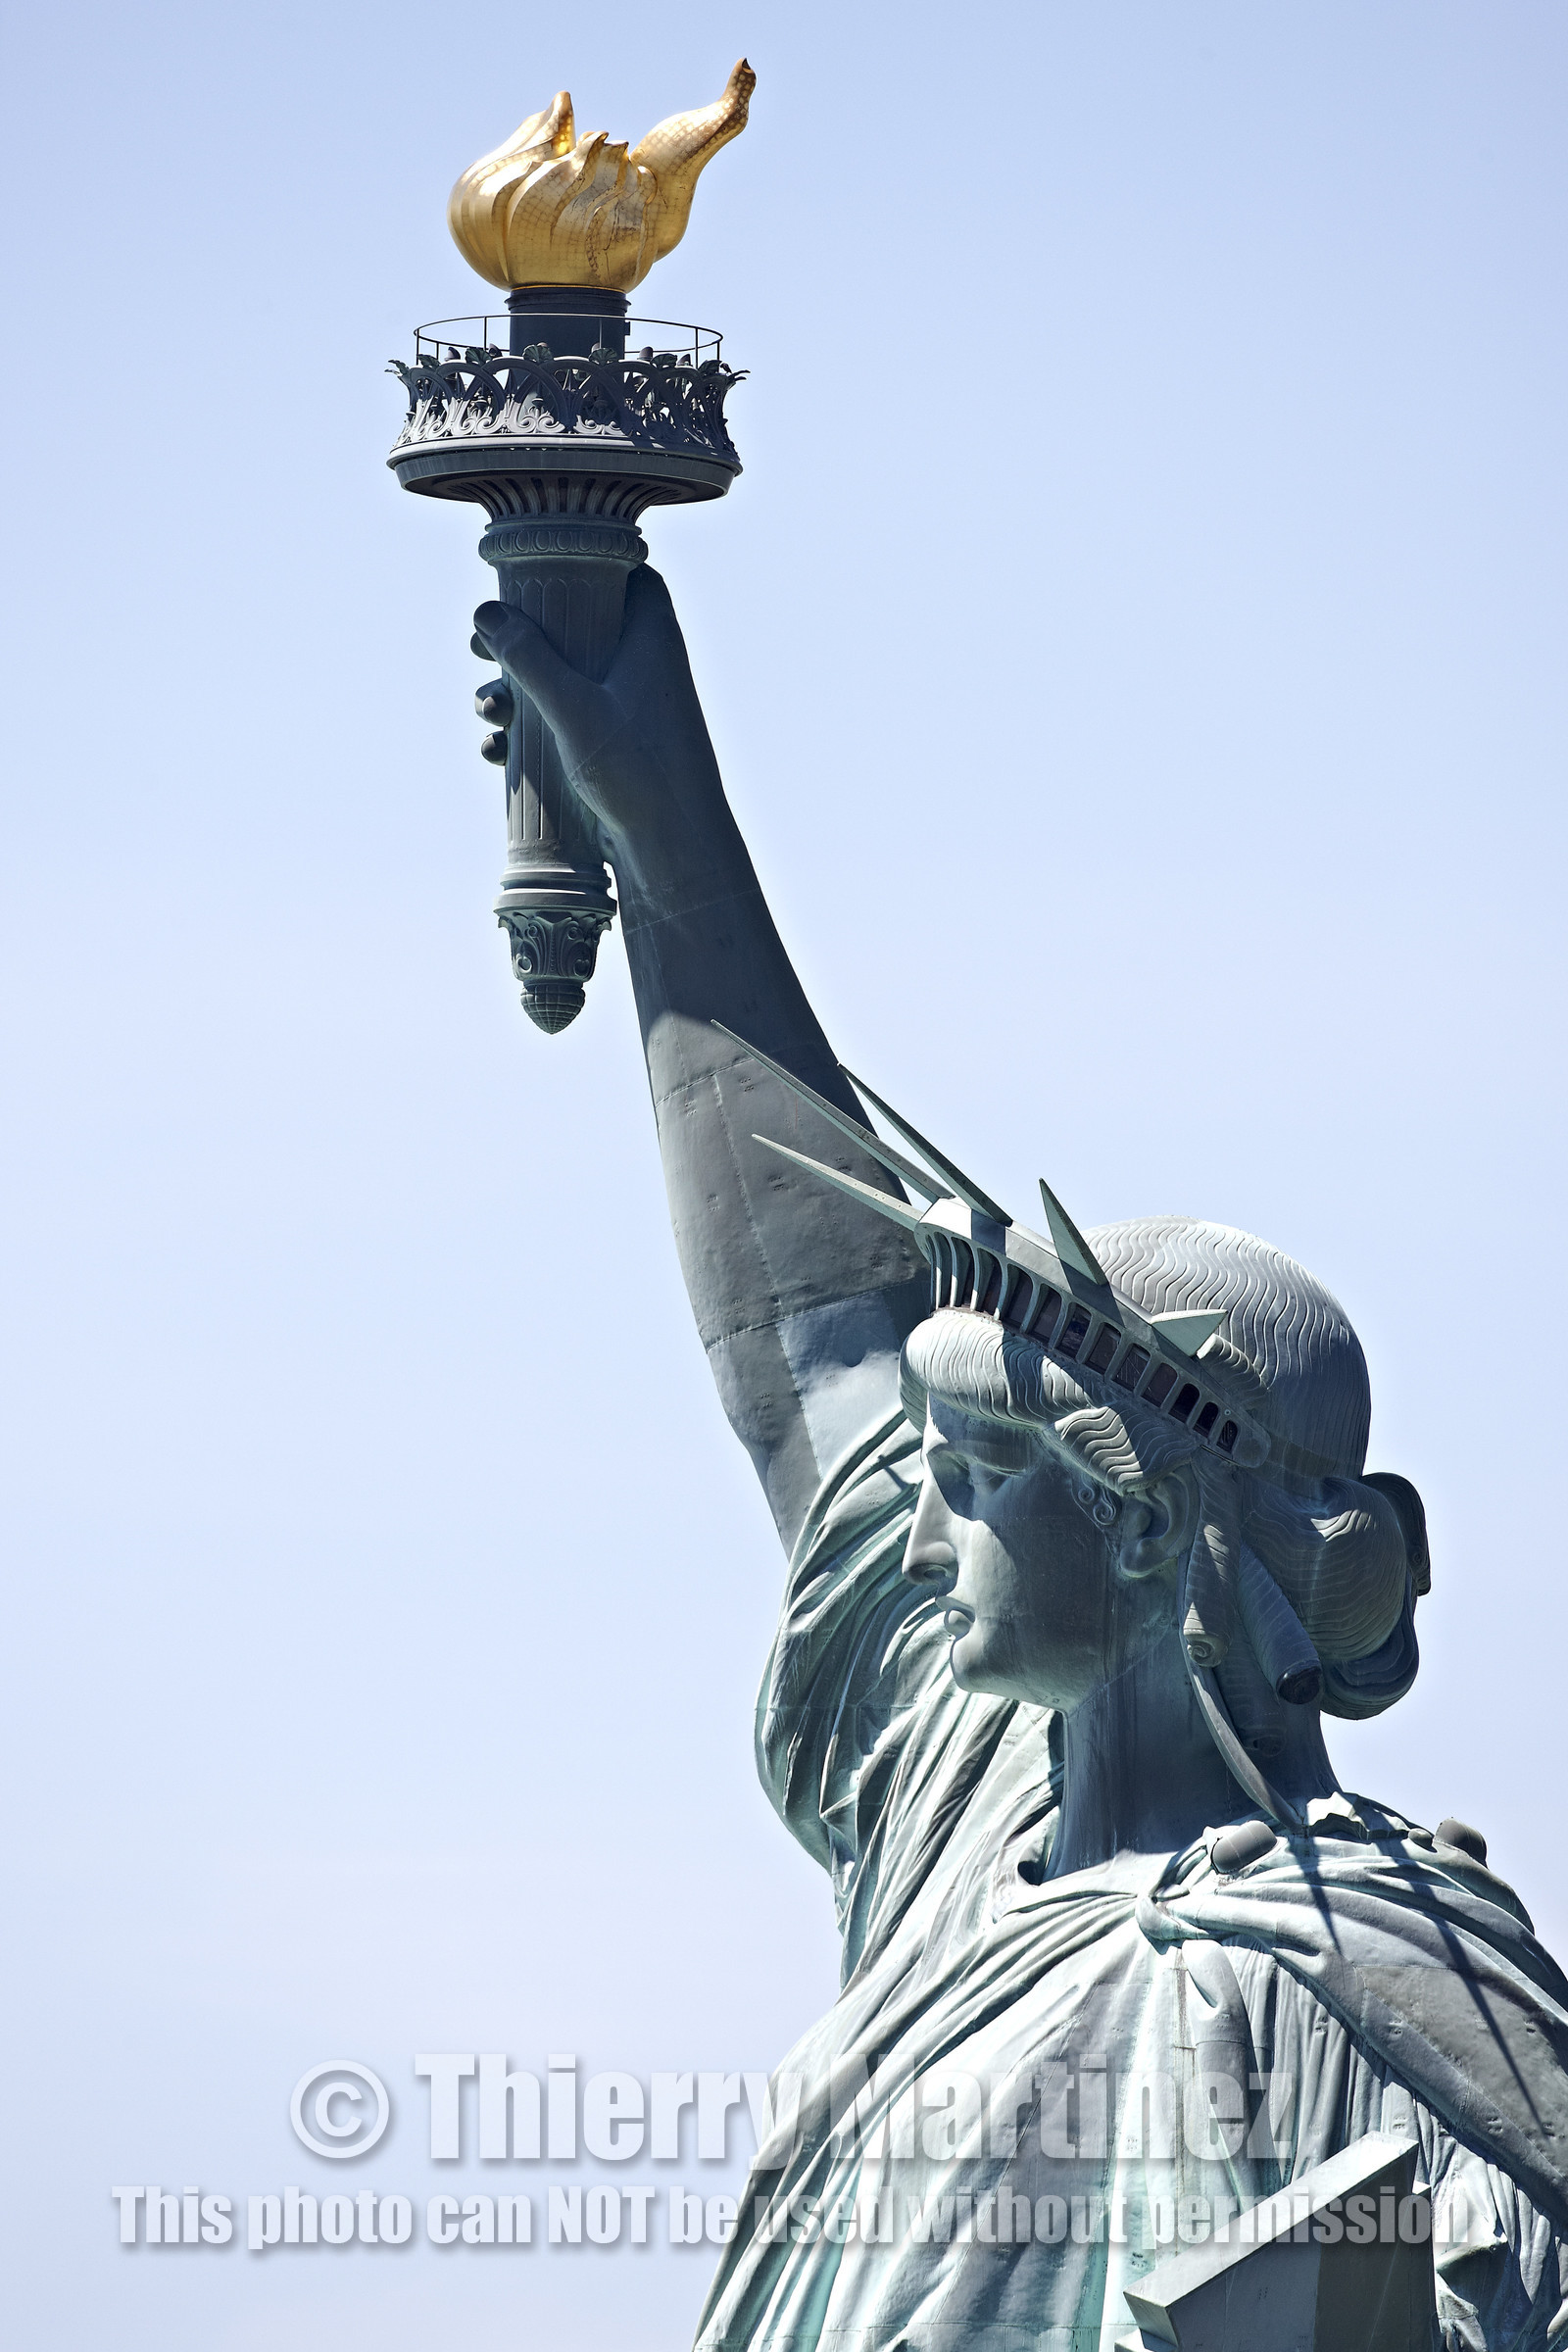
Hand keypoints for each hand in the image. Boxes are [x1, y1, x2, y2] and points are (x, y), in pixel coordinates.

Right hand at [473, 567, 746, 911]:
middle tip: (479, 649)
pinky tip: (497, 753)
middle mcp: (642, 666)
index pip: (629, 574)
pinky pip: (562, 724)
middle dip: (521, 639)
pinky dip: (528, 732)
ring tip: (488, 713)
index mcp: (650, 636)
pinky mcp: (611, 749)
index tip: (534, 572)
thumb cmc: (640, 772)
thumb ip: (530, 659)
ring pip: (561, 679)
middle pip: (577, 627)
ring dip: (515, 691)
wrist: (676, 852)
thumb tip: (486, 613)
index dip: (583, 566)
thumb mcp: (573, 708)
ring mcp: (626, 709)